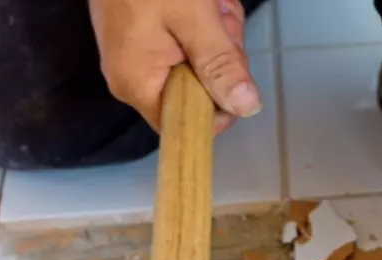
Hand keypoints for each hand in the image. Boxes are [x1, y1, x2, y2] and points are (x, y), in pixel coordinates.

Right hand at [88, 0, 260, 133]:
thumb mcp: (194, 19)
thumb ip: (220, 65)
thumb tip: (246, 108)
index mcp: (138, 84)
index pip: (187, 125)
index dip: (219, 104)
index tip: (230, 66)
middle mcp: (135, 78)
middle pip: (201, 90)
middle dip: (222, 53)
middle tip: (217, 19)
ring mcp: (141, 56)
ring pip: (202, 62)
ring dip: (218, 32)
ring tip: (209, 4)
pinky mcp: (148, 37)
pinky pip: (191, 42)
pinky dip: (206, 22)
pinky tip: (205, 3)